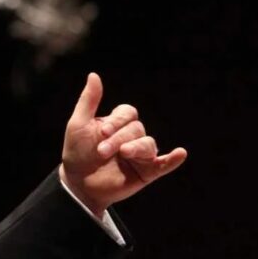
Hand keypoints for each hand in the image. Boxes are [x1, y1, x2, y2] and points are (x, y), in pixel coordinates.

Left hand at [59, 73, 186, 216]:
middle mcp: (132, 136)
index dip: (118, 120)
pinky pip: (164, 164)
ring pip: (148, 143)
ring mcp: (140, 154)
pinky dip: (173, 159)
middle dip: (118, 139)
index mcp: (118, 123)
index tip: (102, 131)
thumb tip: (94, 75)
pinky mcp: (146, 172)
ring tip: (122, 155)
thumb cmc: (77, 152)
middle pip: (136, 129)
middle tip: (101, 152)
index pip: (128, 113)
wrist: (77, 183)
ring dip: (136, 148)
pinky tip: (180, 153)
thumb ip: (88, 101)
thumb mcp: (78, 125)